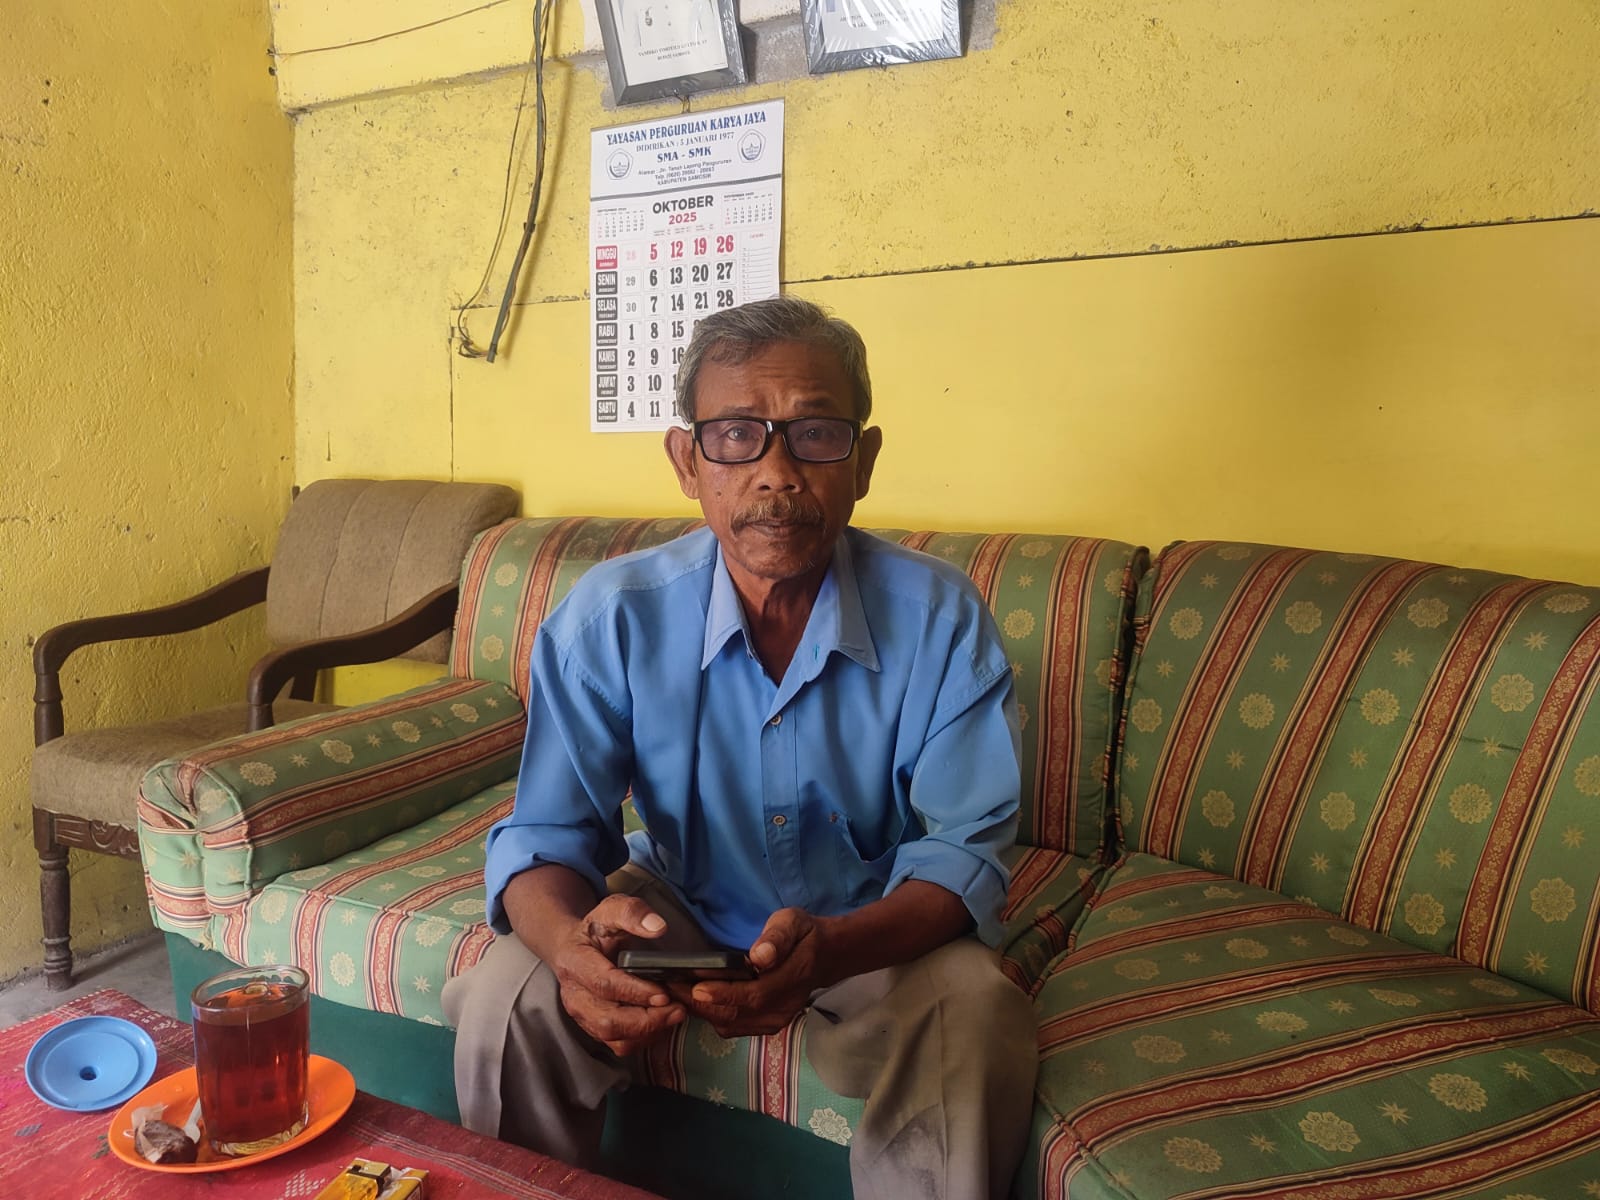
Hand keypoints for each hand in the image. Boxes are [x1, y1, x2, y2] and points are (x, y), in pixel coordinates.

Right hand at [547, 894, 686, 1055]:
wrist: (574, 947)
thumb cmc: (596, 929)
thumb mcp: (611, 909)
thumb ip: (632, 913)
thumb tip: (658, 927)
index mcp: (574, 962)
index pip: (604, 984)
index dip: (634, 992)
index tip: (664, 993)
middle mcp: (574, 995)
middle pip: (608, 1020)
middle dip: (646, 1019)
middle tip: (678, 1009)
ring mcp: (582, 1015)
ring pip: (613, 1037)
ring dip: (647, 1032)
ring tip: (674, 1015)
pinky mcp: (592, 1028)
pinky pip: (618, 1044)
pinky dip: (643, 1039)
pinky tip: (662, 1022)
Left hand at [674, 908, 825, 1038]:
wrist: (822, 957)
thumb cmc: (802, 934)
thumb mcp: (793, 922)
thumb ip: (777, 938)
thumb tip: (759, 956)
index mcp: (792, 979)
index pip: (754, 994)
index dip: (725, 994)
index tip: (696, 987)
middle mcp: (782, 1008)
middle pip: (736, 1013)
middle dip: (700, 1003)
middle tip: (667, 988)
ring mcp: (774, 1021)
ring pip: (730, 1024)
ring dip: (700, 1011)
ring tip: (672, 994)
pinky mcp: (764, 1026)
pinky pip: (732, 1027)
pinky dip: (709, 1016)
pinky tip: (691, 1001)